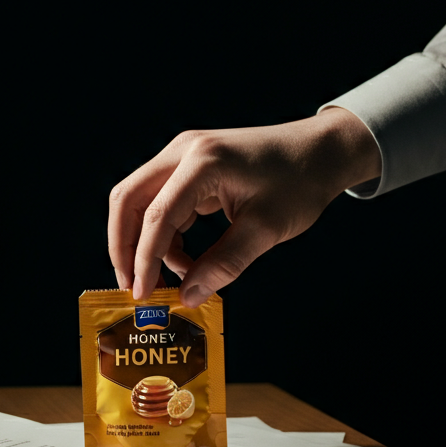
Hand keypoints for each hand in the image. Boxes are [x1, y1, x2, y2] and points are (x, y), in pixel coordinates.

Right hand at [107, 108, 381, 305]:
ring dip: (145, 240)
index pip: (157, 214)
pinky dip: (165, 232)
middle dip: (125, 245)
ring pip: (141, 199)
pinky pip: (162, 199)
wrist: (320, 150)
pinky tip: (184, 260)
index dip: (144, 259)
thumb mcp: (265, 229)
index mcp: (203, 162)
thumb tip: (188, 296)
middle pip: (130, 198)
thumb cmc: (300, 183)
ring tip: (170, 279)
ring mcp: (184, 154)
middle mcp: (184, 151)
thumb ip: (224, 264)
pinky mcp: (190, 164)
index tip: (142, 295)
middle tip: (133, 287)